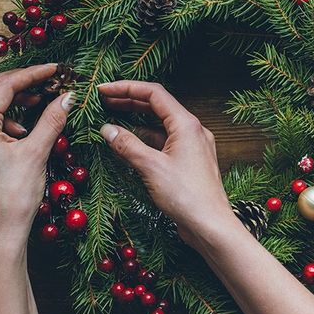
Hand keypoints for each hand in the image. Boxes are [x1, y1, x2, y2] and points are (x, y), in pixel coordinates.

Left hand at [0, 64, 73, 249]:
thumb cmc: (14, 197)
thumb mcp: (37, 153)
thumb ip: (52, 119)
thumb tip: (68, 96)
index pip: (5, 86)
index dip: (32, 74)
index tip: (54, 70)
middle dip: (17, 80)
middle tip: (43, 79)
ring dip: (10, 97)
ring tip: (37, 102)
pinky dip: (5, 116)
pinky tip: (23, 129)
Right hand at [98, 81, 235, 245]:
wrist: (211, 225)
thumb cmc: (186, 195)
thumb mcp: (151, 167)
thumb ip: (127, 145)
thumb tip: (107, 129)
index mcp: (186, 124)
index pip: (154, 93)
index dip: (126, 88)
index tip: (103, 89)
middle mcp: (192, 129)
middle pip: (158, 106)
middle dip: (129, 100)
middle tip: (103, 100)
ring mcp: (192, 145)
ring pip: (161, 124)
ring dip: (137, 119)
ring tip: (111, 117)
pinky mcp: (189, 160)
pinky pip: (165, 141)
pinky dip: (146, 138)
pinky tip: (129, 142)